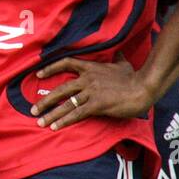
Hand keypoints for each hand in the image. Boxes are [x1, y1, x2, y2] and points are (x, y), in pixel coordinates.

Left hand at [30, 57, 157, 129]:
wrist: (144, 87)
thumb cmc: (135, 77)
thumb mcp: (123, 64)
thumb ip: (117, 58)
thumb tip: (119, 51)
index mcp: (91, 68)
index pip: (66, 63)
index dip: (50, 68)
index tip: (38, 74)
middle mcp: (87, 79)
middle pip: (61, 89)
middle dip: (45, 100)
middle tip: (33, 109)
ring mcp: (91, 92)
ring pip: (66, 104)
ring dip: (51, 114)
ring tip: (39, 122)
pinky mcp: (97, 104)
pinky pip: (77, 114)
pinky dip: (64, 120)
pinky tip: (55, 127)